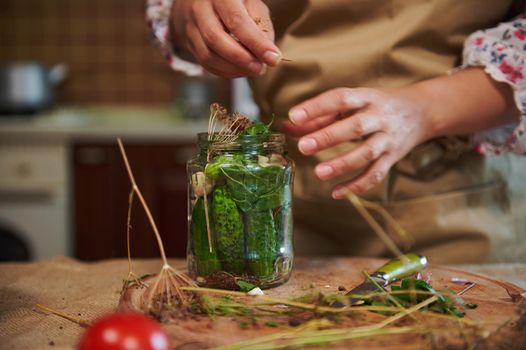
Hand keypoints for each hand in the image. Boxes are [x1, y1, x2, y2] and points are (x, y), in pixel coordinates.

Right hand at [171, 0, 280, 76]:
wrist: (202, 1)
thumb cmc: (235, 3)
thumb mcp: (251, 4)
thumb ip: (261, 25)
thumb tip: (269, 54)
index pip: (237, 21)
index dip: (256, 42)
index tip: (273, 58)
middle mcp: (200, 8)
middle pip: (216, 38)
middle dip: (241, 59)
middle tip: (260, 69)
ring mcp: (191, 26)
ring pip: (208, 55)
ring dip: (233, 69)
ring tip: (252, 71)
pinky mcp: (189, 42)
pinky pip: (204, 63)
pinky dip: (224, 72)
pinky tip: (239, 71)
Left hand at [286, 87, 430, 197]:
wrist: (422, 111)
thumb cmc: (376, 105)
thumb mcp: (353, 103)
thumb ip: (320, 115)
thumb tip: (288, 126)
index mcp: (366, 97)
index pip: (340, 98)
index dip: (317, 107)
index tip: (295, 115)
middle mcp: (379, 117)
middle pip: (355, 127)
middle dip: (328, 137)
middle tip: (304, 147)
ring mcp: (388, 139)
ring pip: (367, 153)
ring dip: (342, 164)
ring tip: (318, 173)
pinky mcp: (393, 158)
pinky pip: (376, 174)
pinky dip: (357, 185)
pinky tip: (336, 192)